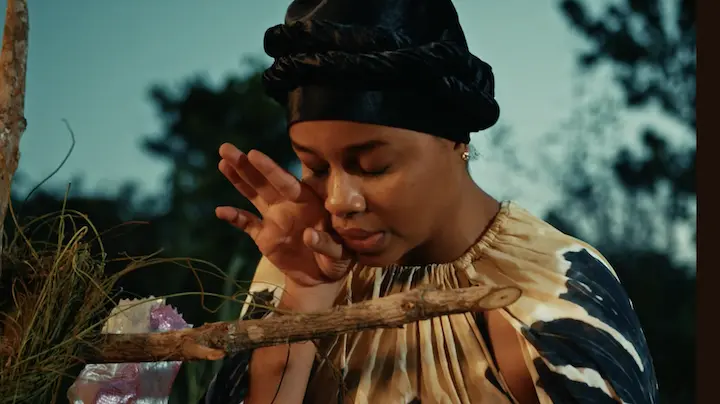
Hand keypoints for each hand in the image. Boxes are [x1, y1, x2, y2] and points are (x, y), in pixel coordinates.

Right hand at [215, 143, 351, 291]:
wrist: (323, 277)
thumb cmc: (338, 258)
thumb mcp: (339, 252)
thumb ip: (326, 243)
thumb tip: (309, 235)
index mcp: (307, 202)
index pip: (285, 182)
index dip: (269, 169)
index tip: (253, 154)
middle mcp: (288, 205)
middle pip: (264, 182)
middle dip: (245, 165)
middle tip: (225, 148)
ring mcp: (274, 219)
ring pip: (253, 195)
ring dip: (238, 180)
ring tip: (222, 163)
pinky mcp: (264, 236)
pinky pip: (247, 224)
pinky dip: (234, 218)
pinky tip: (220, 211)